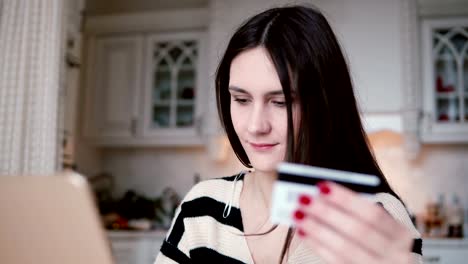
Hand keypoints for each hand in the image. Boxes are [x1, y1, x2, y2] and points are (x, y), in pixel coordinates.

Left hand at [292, 181, 414, 263]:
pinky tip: (303, 232)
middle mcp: (395, 254)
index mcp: (401, 235)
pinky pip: (336, 262)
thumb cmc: (380, 243)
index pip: (373, 213)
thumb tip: (322, 194)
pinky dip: (317, 245)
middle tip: (302, 198)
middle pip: (358, 230)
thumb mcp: (380, 229)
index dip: (347, 199)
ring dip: (317, 229)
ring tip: (297, 214)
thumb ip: (357, 213)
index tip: (321, 186)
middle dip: (327, 212)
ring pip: (344, 248)